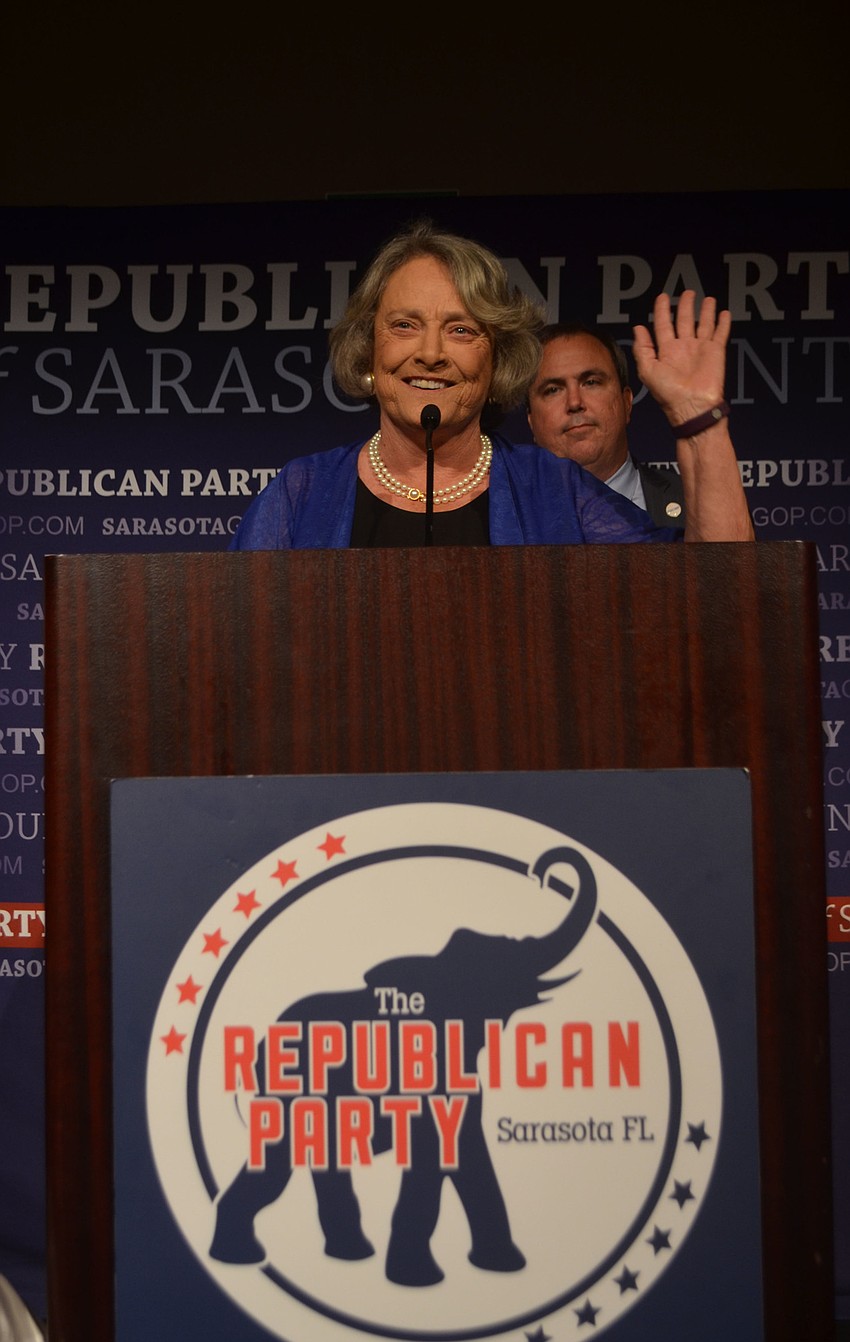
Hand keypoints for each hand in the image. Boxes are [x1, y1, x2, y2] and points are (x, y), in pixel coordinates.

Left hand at [632, 290, 729, 425]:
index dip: (662, 310)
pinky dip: (723, 323)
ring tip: (707, 299)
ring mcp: (700, 349)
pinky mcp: (716, 352)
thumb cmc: (668, 393)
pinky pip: (720, 334)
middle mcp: (683, 348)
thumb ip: (642, 349)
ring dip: (706, 311)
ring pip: (703, 324)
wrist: (692, 406)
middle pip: (684, 321)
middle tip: (688, 293)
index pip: (663, 325)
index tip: (662, 297)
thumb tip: (638, 328)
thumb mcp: (648, 371)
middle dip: (685, 306)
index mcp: (667, 352)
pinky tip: (724, 313)